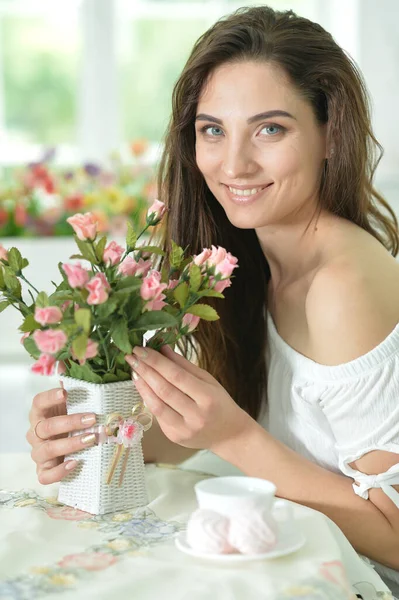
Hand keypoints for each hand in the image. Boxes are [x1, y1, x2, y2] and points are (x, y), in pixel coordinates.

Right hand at [26, 386, 96, 484]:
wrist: (70, 448)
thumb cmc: (72, 421)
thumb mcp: (75, 403)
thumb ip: (72, 383)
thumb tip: (67, 362)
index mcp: (41, 413)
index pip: (39, 402)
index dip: (51, 397)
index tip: (66, 393)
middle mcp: (36, 432)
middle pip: (47, 426)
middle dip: (71, 422)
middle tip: (93, 418)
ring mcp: (39, 453)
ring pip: (47, 450)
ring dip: (70, 444)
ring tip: (91, 439)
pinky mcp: (44, 470)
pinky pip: (45, 475)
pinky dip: (59, 471)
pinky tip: (75, 463)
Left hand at [125, 345, 253, 453]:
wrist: (230, 435)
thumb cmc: (219, 402)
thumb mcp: (208, 380)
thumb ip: (184, 365)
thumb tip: (162, 348)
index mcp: (207, 397)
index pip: (177, 376)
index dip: (156, 361)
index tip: (141, 349)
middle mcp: (196, 416)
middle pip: (164, 390)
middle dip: (145, 371)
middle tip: (131, 356)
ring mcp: (184, 429)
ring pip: (156, 405)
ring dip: (142, 386)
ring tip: (134, 370)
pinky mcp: (174, 437)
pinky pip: (157, 415)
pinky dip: (148, 399)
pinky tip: (142, 386)